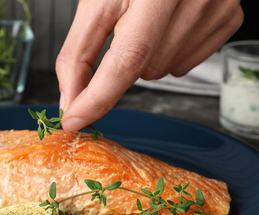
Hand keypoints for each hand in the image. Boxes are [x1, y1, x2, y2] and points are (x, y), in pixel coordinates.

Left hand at [56, 0, 243, 131]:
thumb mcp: (98, 2)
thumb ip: (79, 52)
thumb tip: (70, 97)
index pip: (126, 59)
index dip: (97, 97)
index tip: (74, 119)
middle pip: (144, 69)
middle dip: (125, 60)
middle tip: (128, 27)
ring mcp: (217, 8)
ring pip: (164, 71)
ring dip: (147, 57)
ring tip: (151, 21)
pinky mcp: (228, 19)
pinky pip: (185, 63)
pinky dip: (169, 53)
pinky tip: (169, 26)